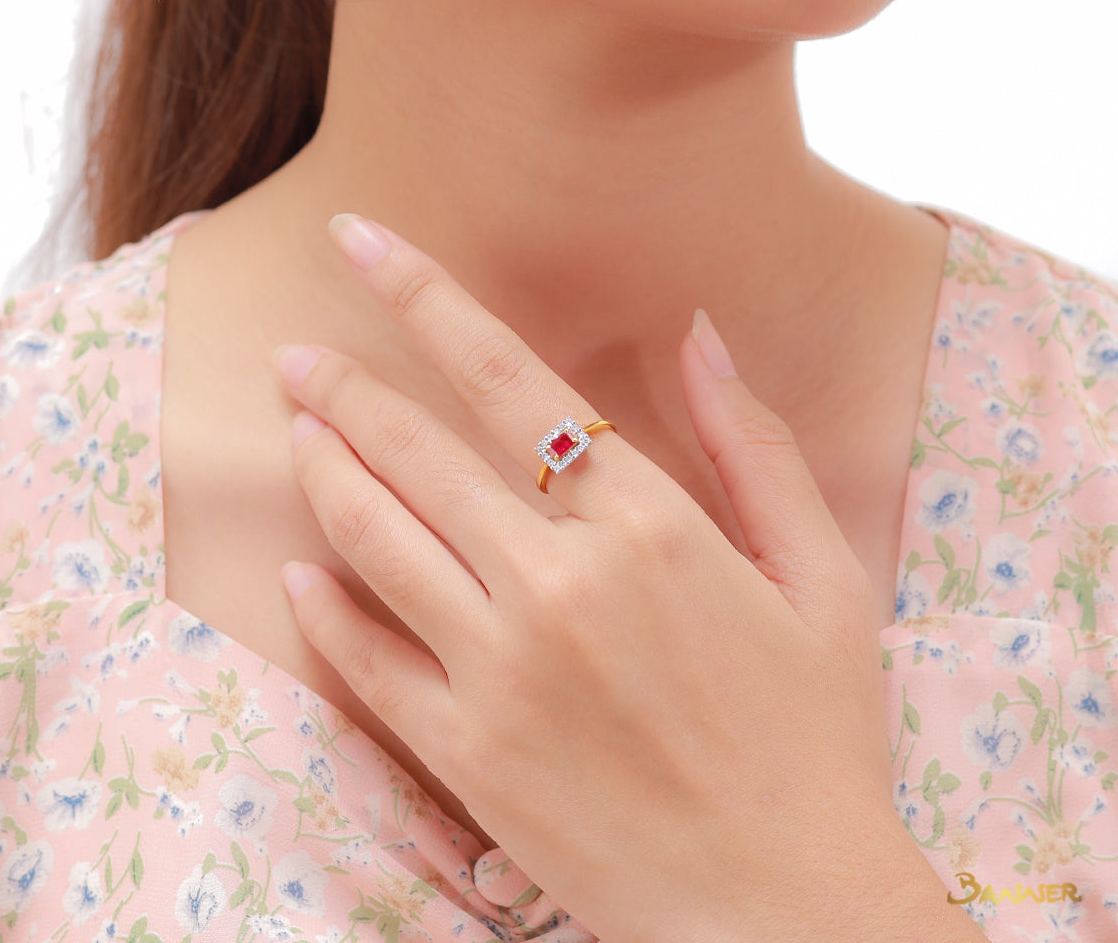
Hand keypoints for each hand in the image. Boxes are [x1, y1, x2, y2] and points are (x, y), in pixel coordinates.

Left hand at [274, 214, 960, 942]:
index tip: (362, 241)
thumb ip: (754, 446)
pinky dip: (325, 609)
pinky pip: (368, 662)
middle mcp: (560, 583)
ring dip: (326, 471)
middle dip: (343, 388)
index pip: (511, 379)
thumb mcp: (823, 578)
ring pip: (376, 539)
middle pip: (418, 450)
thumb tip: (700, 333)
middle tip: (294, 354)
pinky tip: (299, 573)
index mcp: (650, 525)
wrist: (787, 912)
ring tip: (295, 429)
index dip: (426, 298)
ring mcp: (503, 671)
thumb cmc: (819, 737)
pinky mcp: (468, 757)